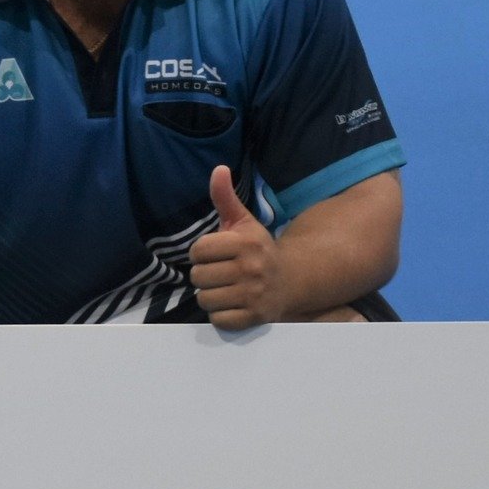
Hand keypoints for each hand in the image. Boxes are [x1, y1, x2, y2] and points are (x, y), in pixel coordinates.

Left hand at [188, 165, 282, 328]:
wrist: (291, 280)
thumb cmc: (258, 249)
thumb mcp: (243, 221)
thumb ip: (226, 197)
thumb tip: (218, 169)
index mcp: (245, 242)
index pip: (198, 250)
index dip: (200, 253)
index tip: (212, 254)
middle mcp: (251, 268)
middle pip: (198, 276)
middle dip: (203, 276)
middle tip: (219, 274)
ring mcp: (254, 294)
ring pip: (205, 300)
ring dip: (209, 296)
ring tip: (224, 289)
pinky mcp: (255, 317)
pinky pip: (218, 320)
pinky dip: (220, 315)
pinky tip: (232, 304)